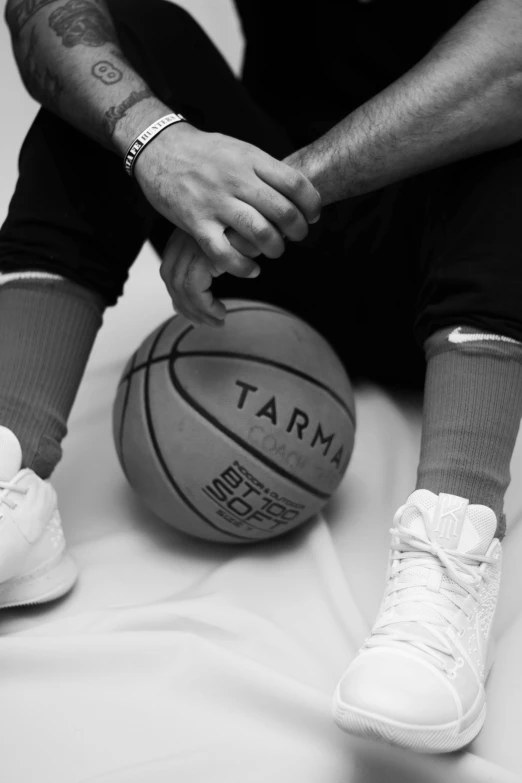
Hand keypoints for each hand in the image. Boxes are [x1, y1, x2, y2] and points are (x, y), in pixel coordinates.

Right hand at [135, 122, 320, 276]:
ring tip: (274, 251)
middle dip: (298, 231)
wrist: (158, 148)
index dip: (312, 205)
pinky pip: (225, 253)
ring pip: (259, 233)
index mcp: (251, 159)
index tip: (313, 216)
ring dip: (274, 249)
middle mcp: (236, 180)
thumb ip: (265, 169)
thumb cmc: (203, 152)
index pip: (296, 184)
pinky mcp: (196, 223)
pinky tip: (252, 269)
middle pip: (283, 212)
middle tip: (296, 237)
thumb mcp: (240, 149)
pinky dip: (243, 267)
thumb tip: (296, 190)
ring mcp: (216, 202)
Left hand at [161, 227, 256, 326]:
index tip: (191, 312)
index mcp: (186, 232)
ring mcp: (192, 244)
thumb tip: (200, 296)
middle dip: (185, 305)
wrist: (271, 215)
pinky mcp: (204, 254)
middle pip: (171, 278)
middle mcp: (184, 236)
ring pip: (183, 288)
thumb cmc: (255, 230)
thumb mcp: (231, 246)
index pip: (169, 269)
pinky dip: (207, 306)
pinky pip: (196, 290)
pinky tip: (222, 313)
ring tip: (216, 322)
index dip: (178, 294)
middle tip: (202, 323)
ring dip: (199, 311)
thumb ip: (213, 264)